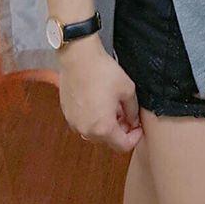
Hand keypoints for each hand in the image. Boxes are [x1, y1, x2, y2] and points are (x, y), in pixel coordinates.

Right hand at [58, 34, 142, 152]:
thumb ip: (132, 110)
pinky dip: (92, 118)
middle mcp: (86, 131)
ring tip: (112, 106)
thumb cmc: (103, 72)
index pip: (122, 146)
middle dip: (120, 130)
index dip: (134, 138)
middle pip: (108, 141)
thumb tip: (133, 121)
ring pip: (95, 132)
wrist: (79, 57)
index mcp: (103, 128)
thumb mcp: (127, 89)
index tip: (137, 126)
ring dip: (105, 125)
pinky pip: (83, 123)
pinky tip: (98, 101)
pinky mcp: (67, 114)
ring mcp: (74, 123)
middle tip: (126, 114)